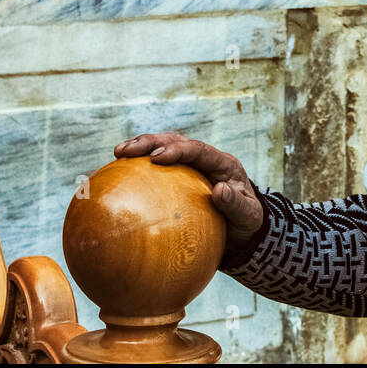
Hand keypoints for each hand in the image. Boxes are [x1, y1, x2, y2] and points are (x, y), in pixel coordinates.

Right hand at [113, 132, 263, 247]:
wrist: (243, 227)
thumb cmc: (246, 222)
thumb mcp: (248, 216)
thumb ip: (236, 205)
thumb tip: (219, 191)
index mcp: (223, 163)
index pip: (198, 150)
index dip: (177, 150)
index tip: (156, 158)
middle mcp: (206, 158)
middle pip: (176, 140)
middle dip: (150, 142)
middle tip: (125, 151)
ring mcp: (192, 165)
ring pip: (164, 146)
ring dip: (141, 146)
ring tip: (118, 153)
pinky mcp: (179, 175)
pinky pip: (158, 168)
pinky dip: (139, 167)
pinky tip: (119, 173)